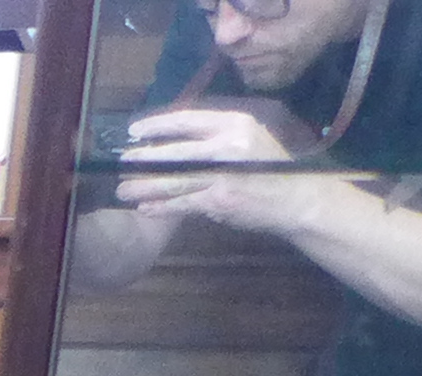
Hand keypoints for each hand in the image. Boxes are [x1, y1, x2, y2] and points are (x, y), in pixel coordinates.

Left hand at [115, 107, 327, 231]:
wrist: (298, 199)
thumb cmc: (270, 169)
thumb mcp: (249, 138)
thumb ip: (217, 136)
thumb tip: (175, 138)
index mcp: (236, 123)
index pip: (188, 119)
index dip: (158, 125)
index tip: (135, 131)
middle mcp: (229, 145)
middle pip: (175, 151)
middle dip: (144, 158)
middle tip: (122, 163)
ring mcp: (224, 174)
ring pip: (174, 180)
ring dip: (145, 186)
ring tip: (123, 190)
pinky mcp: (221, 199)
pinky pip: (183, 203)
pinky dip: (161, 207)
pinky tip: (145, 209)